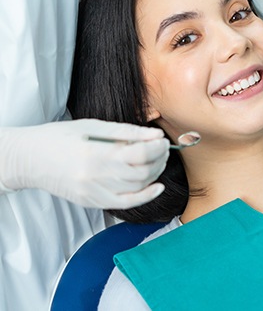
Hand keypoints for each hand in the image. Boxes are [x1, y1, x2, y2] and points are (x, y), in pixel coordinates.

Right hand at [0, 119, 169, 208]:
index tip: (163, 140)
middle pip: (142, 172)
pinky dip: (145, 196)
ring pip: (137, 187)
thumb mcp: (94, 127)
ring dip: (154, 173)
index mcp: (97, 152)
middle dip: (159, 159)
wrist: (31, 159)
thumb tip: (155, 136)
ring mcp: (94, 192)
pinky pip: (125, 204)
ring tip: (157, 160)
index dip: (158, 147)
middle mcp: (96, 176)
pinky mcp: (92, 202)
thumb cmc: (61, 137)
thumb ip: (127, 132)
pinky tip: (157, 186)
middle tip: (163, 148)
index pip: (140, 153)